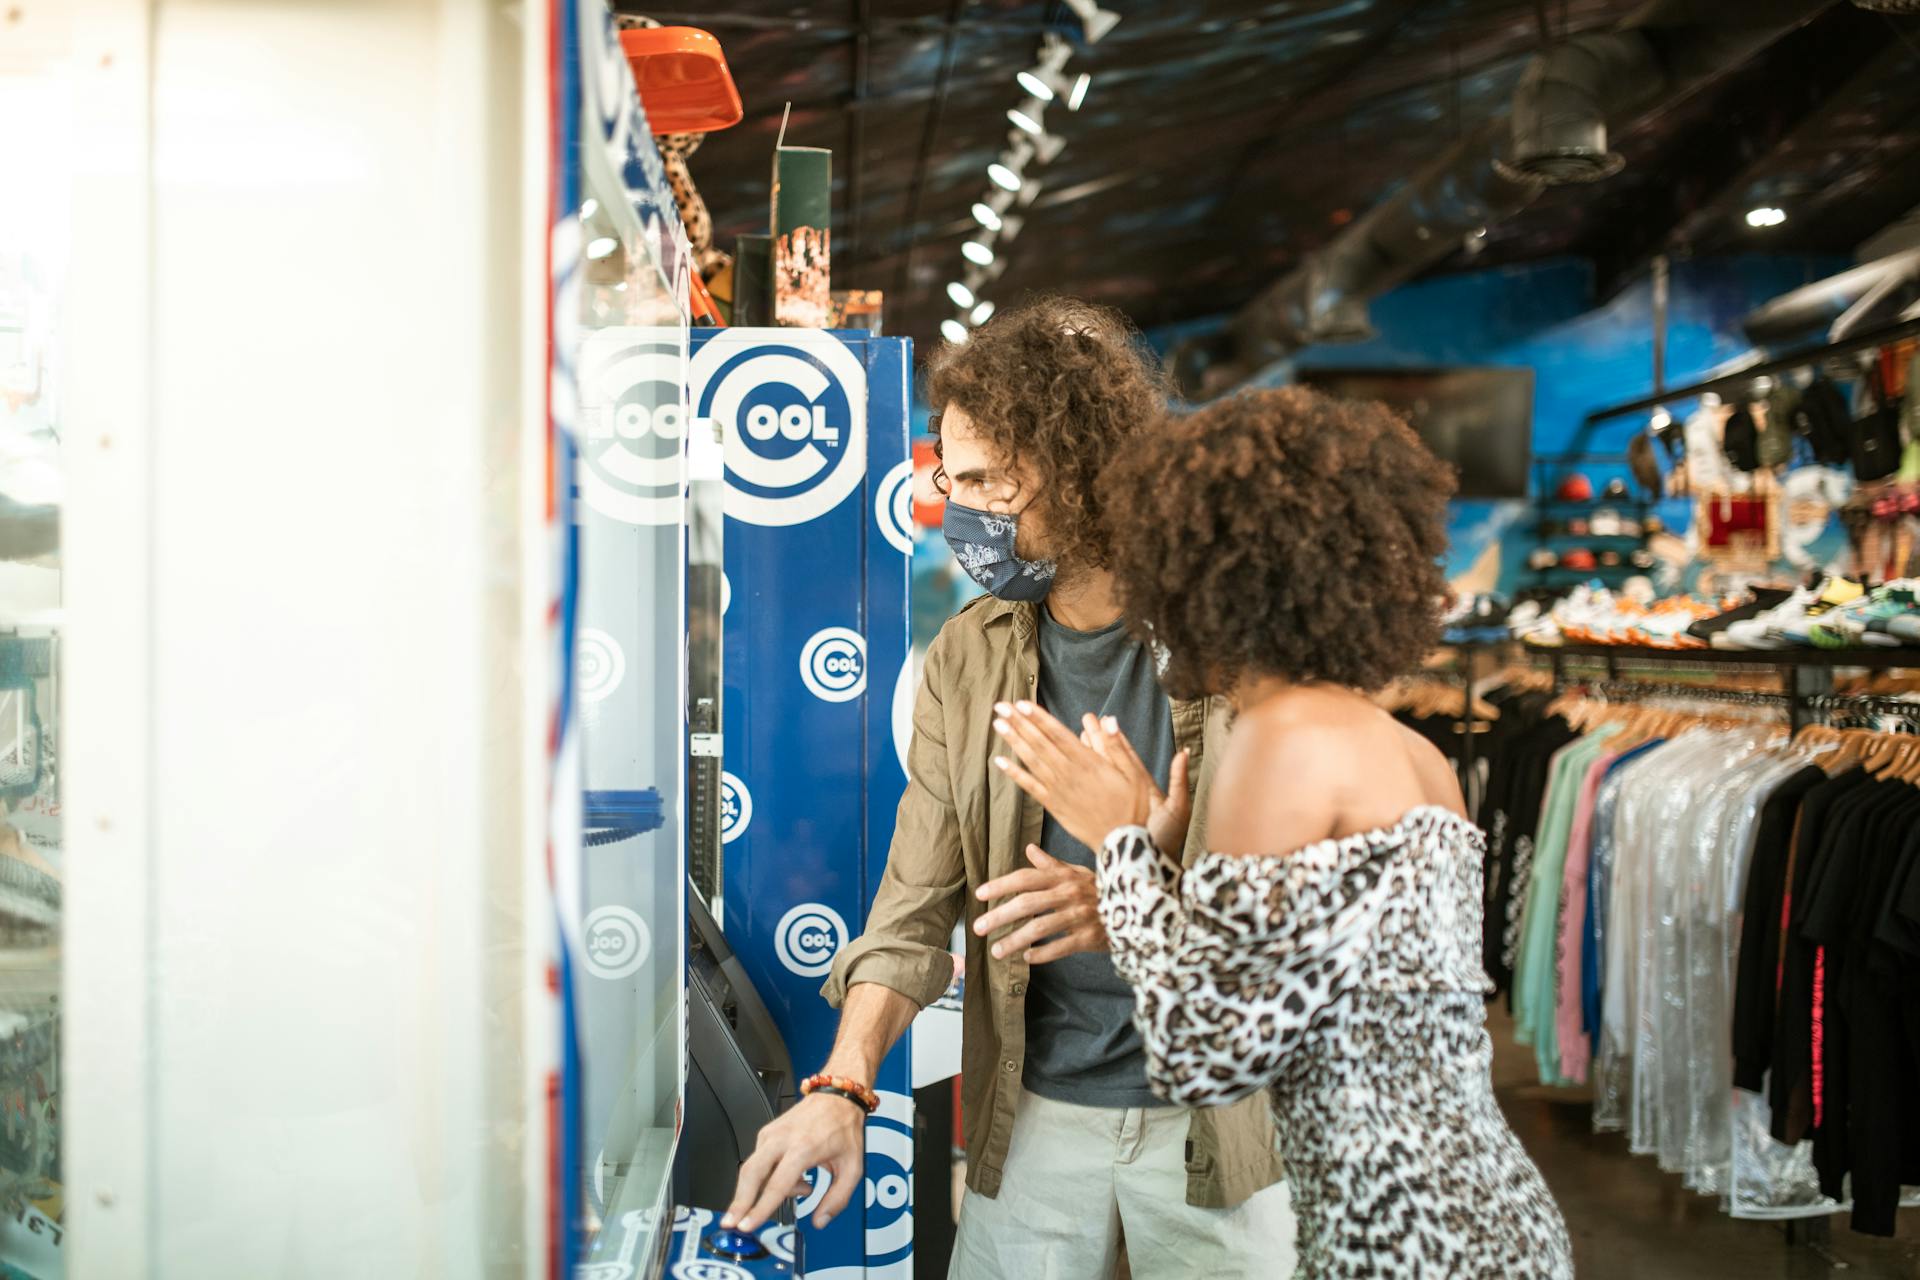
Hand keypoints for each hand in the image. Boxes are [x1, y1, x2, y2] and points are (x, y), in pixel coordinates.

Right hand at [723, 1091, 865, 1231]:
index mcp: (804, 1148)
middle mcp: (782, 1139)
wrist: (837, 1096)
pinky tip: (793, 1173)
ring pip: (752, 1170)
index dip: (760, 1208)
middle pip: (751, 1174)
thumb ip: (838, 1198)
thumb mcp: (852, 1167)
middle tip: (731, 1222)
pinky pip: (759, 1162)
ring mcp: (770, 1134)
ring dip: (764, 1190)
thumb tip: (821, 1220)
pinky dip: (769, 1176)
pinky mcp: (765, 1133)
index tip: (747, 1224)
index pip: (776, 1184)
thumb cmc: (843, 1128)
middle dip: (738, 1202)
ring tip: (800, 1185)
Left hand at [975, 842, 1105, 962]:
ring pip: (1040, 928)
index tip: (980, 894)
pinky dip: (1042, 954)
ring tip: (996, 951)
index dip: (1001, 885)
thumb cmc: (1101, 890)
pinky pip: (1060, 947)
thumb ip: (1051, 864)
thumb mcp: (1078, 873)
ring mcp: (1080, 916)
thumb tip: (1030, 849)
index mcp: (1063, 877)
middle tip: (978, 927)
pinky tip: (1027, 958)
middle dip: (999, 916)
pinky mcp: (1089, 937)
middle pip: (1027, 903)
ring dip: (1015, 940)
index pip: (1026, 878)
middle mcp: (1069, 894)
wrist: (1138, 909)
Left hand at [991, 700, 1152, 852]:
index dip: (1039, 718)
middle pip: (1040, 744)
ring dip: (1014, 741)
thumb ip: (1118, 747)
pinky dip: (1014, 773)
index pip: (1058, 735)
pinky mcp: (1053, 805)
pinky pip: (1030, 786)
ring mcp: (1058, 790)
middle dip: (1020, 723)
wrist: (1120, 843)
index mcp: (1089, 763)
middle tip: (1001, 707)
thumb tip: (1107, 720)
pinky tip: (1000, 761)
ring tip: (998, 724)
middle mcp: (1069, 774)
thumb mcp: (1135, 775)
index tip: (1021, 704)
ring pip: (1032, 761)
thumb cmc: (1131, 807)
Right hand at [1083, 715, 1191, 855]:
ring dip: (1088, 753)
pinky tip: (1067, 765)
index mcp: (1144, 788)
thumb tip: (1185, 750)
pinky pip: (1092, 791)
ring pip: (1098, 773)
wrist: (1152, 867)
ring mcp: (1115, 802)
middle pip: (1110, 760)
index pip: (1128, 757)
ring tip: (1076, 733)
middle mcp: (1128, 793)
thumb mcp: (1177, 809)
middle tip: (1085, 719)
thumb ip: (1179, 779)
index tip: (1107, 720)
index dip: (1117, 739)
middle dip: (1098, 739)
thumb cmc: (1167, 842)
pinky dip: (1082, 777)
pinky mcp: (1103, 815)